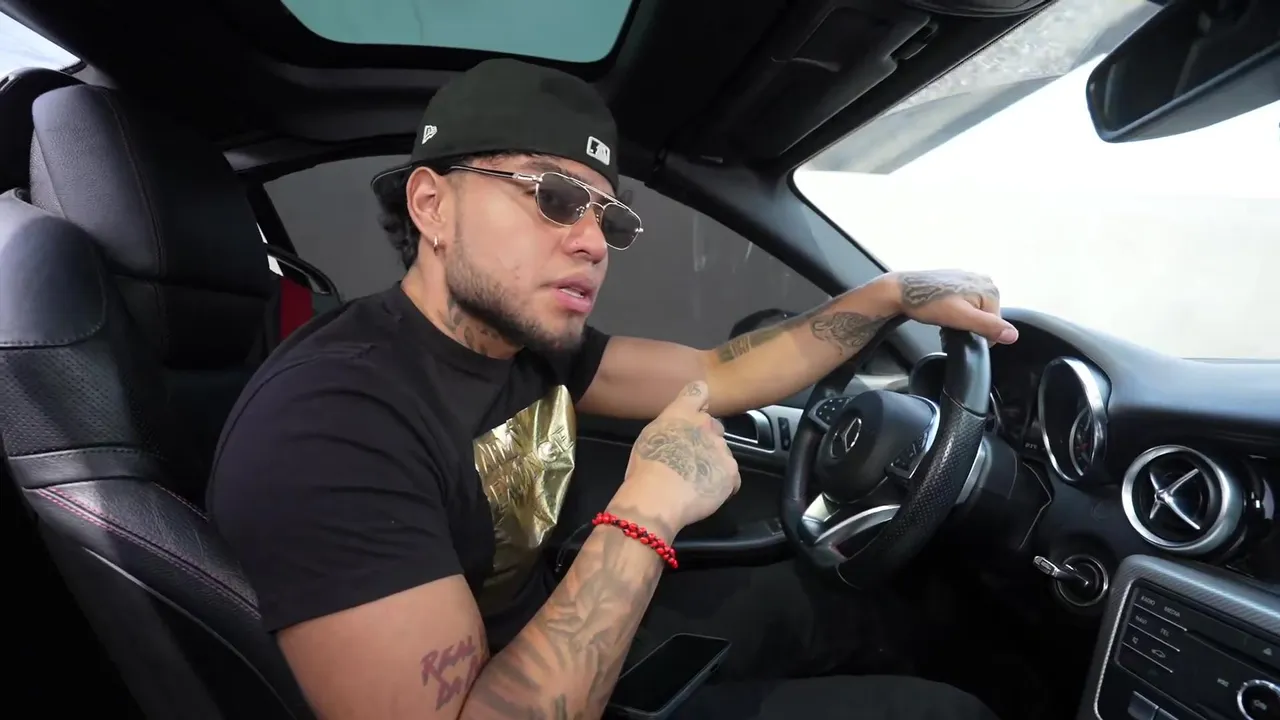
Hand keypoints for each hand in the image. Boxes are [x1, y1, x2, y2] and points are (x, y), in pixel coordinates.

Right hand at [613, 381, 740, 533]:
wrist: (658, 498)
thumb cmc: (645, 469)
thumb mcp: (648, 437)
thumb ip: (668, 427)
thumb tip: (676, 432)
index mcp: (681, 413)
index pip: (699, 391)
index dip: (699, 399)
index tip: (697, 409)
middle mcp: (705, 425)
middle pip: (713, 426)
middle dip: (705, 439)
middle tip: (690, 458)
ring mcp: (721, 448)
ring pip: (722, 452)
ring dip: (713, 462)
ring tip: (695, 481)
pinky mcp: (731, 472)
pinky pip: (731, 477)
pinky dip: (722, 484)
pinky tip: (706, 493)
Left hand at [889, 270, 1018, 345]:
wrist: (901, 291)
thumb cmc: (929, 304)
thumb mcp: (961, 318)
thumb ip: (988, 326)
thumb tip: (1014, 335)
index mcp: (990, 290)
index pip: (995, 326)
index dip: (977, 335)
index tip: (958, 332)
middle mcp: (985, 280)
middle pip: (985, 317)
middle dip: (969, 326)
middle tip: (949, 325)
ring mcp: (971, 278)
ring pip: (974, 311)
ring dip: (962, 319)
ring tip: (944, 318)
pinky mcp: (958, 280)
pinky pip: (965, 302)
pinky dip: (956, 310)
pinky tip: (942, 311)